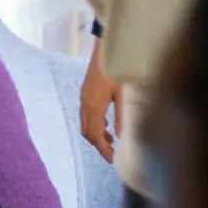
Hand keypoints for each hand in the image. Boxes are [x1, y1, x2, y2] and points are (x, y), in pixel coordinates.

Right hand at [79, 38, 125, 163]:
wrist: (106, 48)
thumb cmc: (118, 68)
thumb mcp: (123, 93)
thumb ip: (122, 115)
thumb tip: (123, 137)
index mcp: (94, 105)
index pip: (95, 135)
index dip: (103, 150)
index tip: (113, 160)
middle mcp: (85, 103)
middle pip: (87, 132)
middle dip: (98, 145)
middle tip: (112, 154)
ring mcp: (84, 97)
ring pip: (85, 124)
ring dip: (96, 134)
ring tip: (111, 141)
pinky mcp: (85, 92)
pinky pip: (86, 114)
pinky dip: (94, 123)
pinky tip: (106, 123)